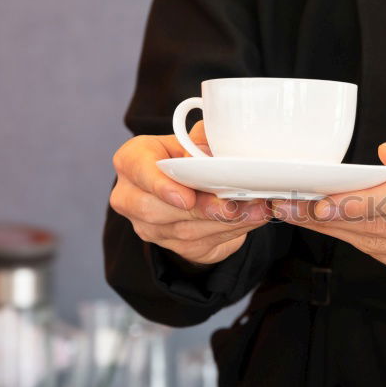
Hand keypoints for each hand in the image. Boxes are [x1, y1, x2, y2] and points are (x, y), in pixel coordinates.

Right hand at [110, 122, 270, 264]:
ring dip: (224, 222)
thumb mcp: (192, 140)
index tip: (186, 197)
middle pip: (159, 211)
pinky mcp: (173, 246)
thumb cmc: (187, 157)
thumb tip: (213, 151)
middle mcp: (131, 197)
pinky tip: (251, 219)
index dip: (161, 186)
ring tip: (254, 210)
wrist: (189, 186)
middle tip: (231, 206)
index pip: (137, 170)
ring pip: (184, 231)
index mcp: (131, 161)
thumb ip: (201, 140)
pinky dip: (232, 231)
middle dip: (201, 210)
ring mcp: (149, 227)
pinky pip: (202, 243)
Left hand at [270, 131, 385, 295]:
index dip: (361, 201)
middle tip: (287, 203)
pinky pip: (383, 258)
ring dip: (334, 229)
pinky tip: (332, 227)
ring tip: (297, 212)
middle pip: (383, 225)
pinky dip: (355, 241)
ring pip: (377, 245)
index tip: (322, 200)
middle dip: (331, 215)